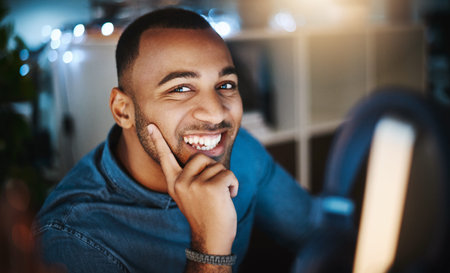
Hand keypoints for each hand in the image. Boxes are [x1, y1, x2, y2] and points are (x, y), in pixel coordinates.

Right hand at [148, 124, 238, 254]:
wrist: (212, 238)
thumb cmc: (205, 215)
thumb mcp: (190, 195)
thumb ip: (190, 178)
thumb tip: (201, 159)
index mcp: (174, 183)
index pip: (165, 158)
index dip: (158, 142)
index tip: (152, 126)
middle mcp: (181, 182)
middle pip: (201, 157)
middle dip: (213, 170)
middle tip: (214, 189)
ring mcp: (195, 184)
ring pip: (218, 166)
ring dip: (225, 180)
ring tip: (221, 197)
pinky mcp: (211, 187)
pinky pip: (228, 174)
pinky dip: (234, 185)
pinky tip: (229, 197)